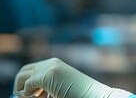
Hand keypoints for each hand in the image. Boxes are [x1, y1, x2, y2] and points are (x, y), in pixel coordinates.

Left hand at [14, 58, 132, 97]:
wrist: (94, 94)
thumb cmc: (80, 93)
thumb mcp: (60, 87)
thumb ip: (47, 86)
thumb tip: (29, 93)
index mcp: (56, 64)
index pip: (33, 69)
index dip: (28, 81)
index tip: (33, 94)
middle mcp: (52, 63)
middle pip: (25, 70)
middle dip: (21, 84)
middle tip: (27, 97)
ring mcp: (49, 68)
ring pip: (22, 76)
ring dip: (22, 88)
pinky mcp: (47, 76)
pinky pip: (27, 85)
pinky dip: (27, 94)